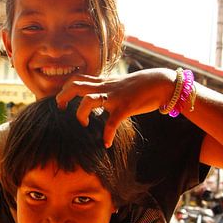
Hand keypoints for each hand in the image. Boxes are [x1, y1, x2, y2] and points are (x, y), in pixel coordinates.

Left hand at [56, 68, 174, 146]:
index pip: (77, 79)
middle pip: (76, 86)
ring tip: (85, 125)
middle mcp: (105, 88)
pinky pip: (112, 122)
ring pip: (89, 100)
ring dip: (81, 114)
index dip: (64, 88)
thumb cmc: (139, 87)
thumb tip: (94, 98)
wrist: (161, 83)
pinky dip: (108, 135)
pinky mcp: (125, 107)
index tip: (62, 101)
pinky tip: (107, 143)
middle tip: (61, 109)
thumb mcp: (118, 84)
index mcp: (102, 83)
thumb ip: (105, 89)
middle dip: (63, 97)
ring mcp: (114, 97)